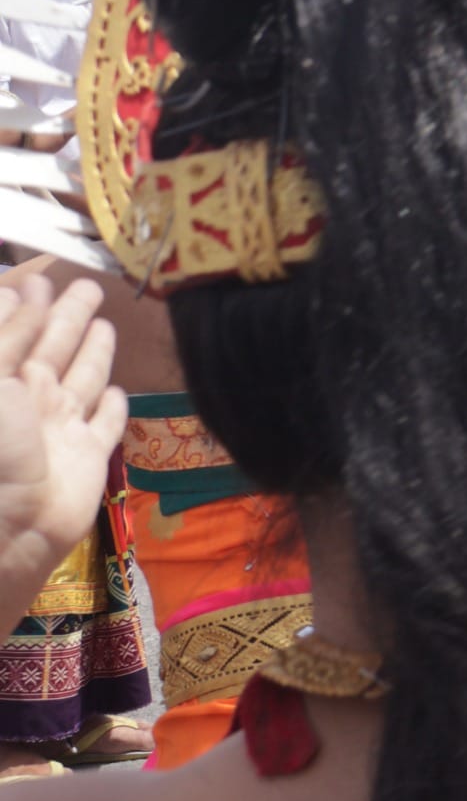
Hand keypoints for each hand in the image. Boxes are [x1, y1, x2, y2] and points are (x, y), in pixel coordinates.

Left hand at [0, 277, 124, 620]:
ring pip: (84, 379)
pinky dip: (114, 408)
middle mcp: (30, 400)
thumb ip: (7, 335)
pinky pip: (106, 425)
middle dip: (68, 315)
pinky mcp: (90, 456)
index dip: (29, 303)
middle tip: (89, 285)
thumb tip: (22, 291)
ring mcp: (61, 429)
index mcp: (1, 377)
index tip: (42, 276)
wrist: (7, 524)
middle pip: (54, 347)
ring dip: (95, 351)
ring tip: (105, 324)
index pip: (17, 330)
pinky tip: (120, 393)